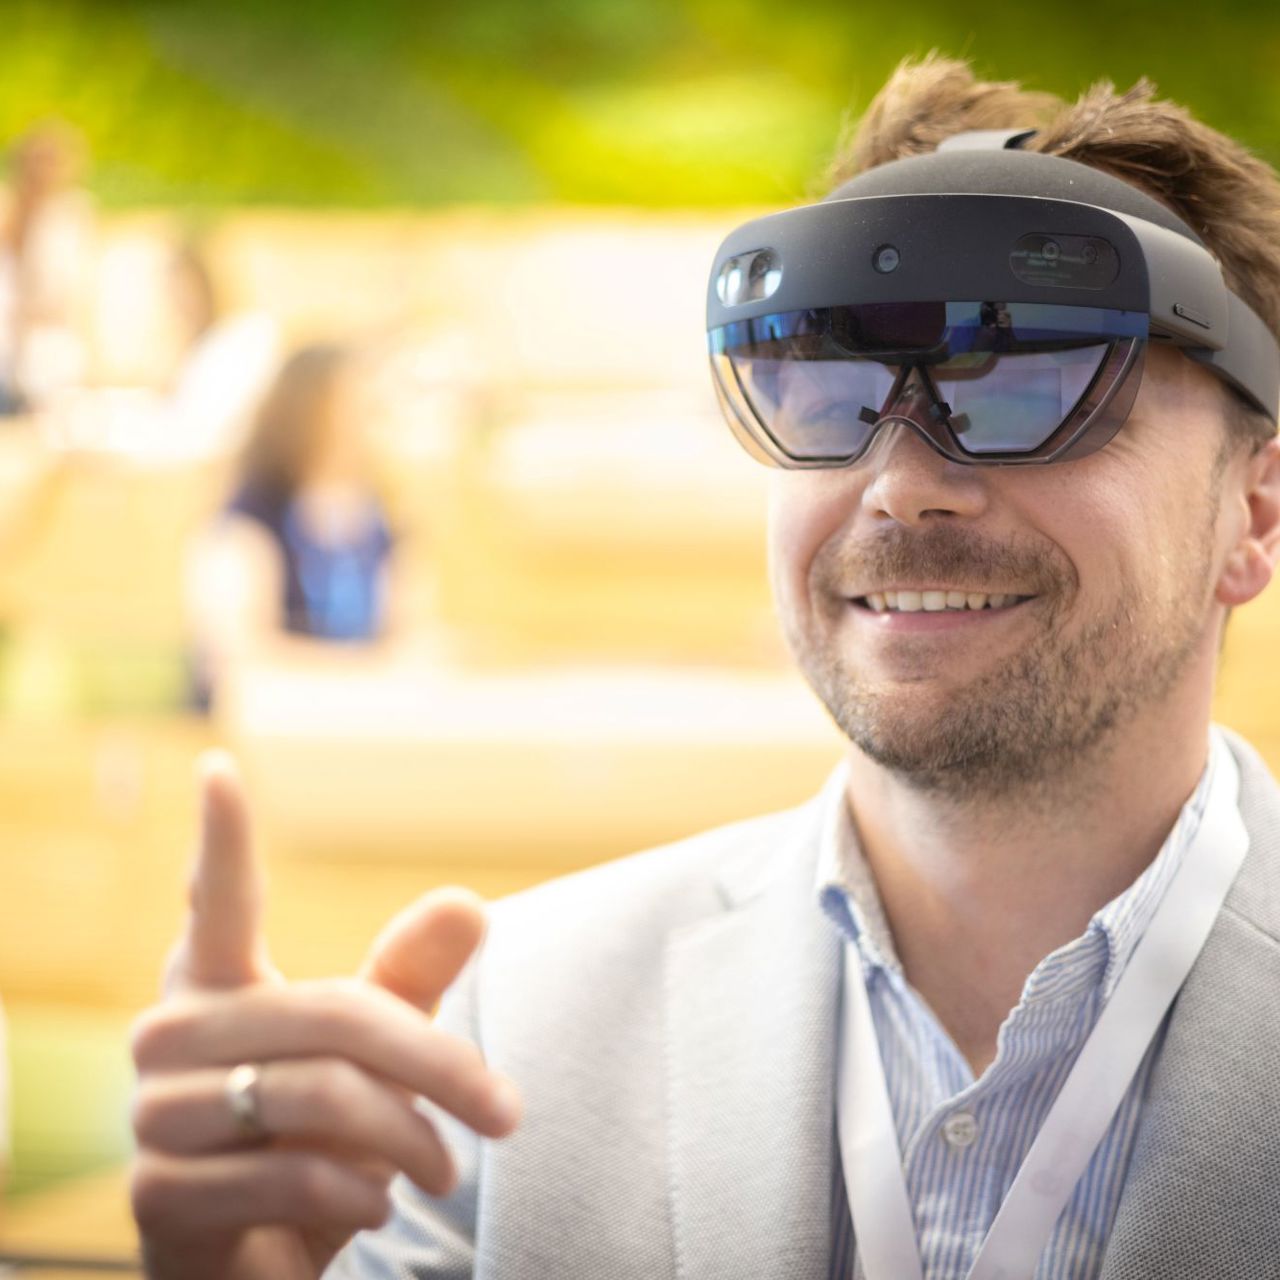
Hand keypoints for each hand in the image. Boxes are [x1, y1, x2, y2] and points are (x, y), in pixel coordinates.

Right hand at [130, 752, 520, 1279]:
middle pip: (336, 1016)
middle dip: (440, 1067)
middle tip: (507, 1111)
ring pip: (322, 1095)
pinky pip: (295, 1177)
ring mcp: (156, 1114)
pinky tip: (374, 1205)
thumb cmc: (318, 1136)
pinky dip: (360, 1195)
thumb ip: (411, 980)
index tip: (219, 767)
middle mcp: (171, 1033)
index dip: (220, 838)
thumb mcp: (377, 1056)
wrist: (260, 1262)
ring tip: (441, 1167)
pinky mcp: (159, 1196)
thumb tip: (470, 902)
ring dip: (410, 1141)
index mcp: (217, 981)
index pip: (218, 901)